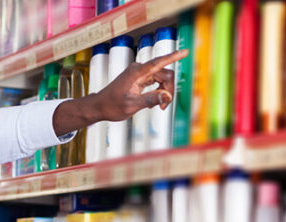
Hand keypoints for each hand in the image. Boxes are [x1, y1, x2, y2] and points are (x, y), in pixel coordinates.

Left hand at [52, 48, 188, 136]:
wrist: (99, 106)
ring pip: (161, 78)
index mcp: (137, 72)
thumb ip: (151, 100)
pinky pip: (155, 81)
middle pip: (164, 74)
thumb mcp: (132, 105)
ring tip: (158, 107)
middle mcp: (139, 69)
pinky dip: (157, 91)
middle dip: (168, 89)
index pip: (159, 62)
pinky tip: (152, 102)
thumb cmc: (112, 105)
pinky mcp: (139, 78)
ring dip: (163, 92)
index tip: (185, 51)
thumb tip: (167, 96)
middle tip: (164, 106)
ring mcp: (139, 73)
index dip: (174, 56)